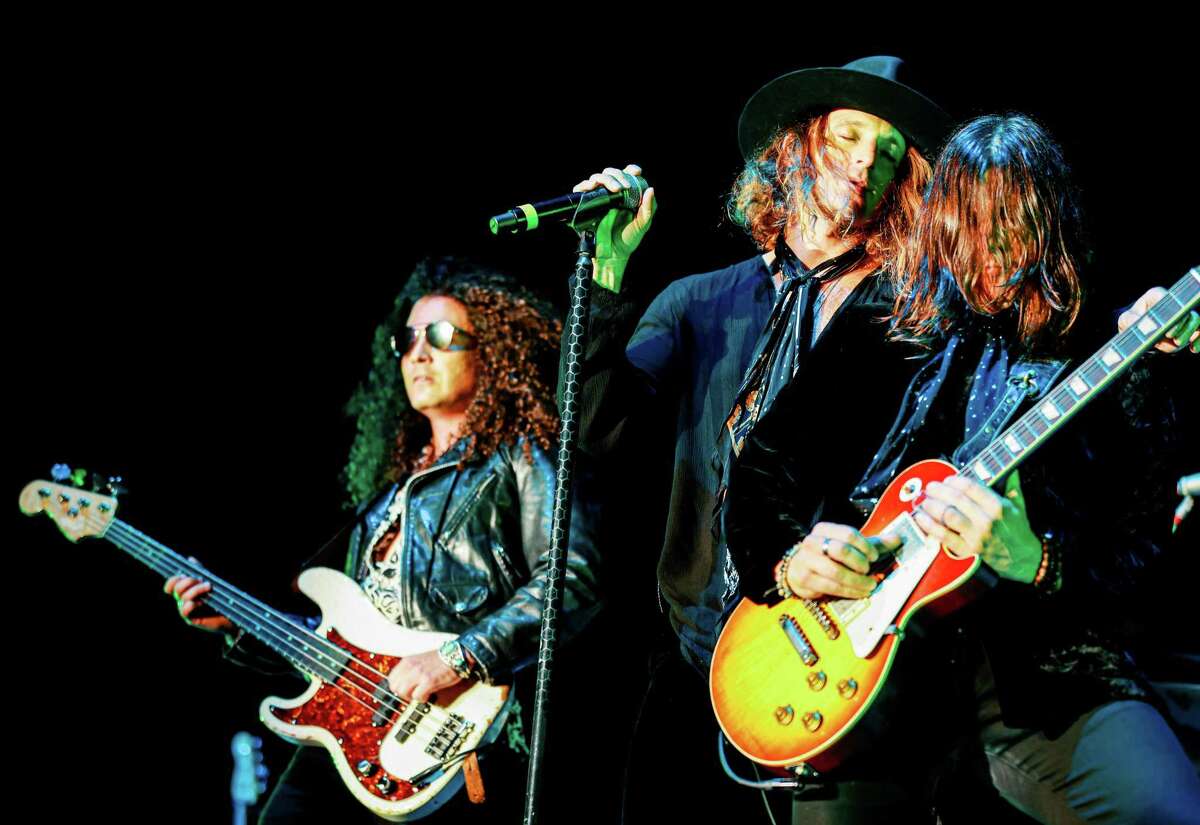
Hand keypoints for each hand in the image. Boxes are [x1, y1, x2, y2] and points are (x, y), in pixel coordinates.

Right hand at [163, 557, 234, 633]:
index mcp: (186, 591)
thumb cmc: (221, 598)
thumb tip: (190, 559)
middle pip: (177, 588)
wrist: (232, 615)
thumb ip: (200, 571)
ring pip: (182, 597)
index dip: (173, 580)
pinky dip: (191, 604)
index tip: (183, 575)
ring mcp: (186, 610)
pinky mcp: (192, 619)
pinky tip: (202, 602)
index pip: (171, 585)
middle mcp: (183, 600)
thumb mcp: (210, 582)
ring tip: (209, 588)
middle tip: (205, 581)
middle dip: (189, 582)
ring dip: (196, 590)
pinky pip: (184, 610)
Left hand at [386, 650, 463, 703]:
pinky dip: (422, 699)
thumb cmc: (441, 658)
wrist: (456, 654)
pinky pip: (417, 696)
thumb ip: (410, 669)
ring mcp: (419, 674)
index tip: (404, 690)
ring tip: (420, 694)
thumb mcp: (419, 659)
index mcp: (407, 661)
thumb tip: (403, 682)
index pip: (391, 679)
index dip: (397, 687)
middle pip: (394, 687)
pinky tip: (428, 695)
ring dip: (411, 697)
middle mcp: (411, 667)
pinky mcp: (429, 681)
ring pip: (402, 692)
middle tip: (412, 694)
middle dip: (402, 694)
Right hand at [572, 164, 655, 292]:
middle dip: (618, 175)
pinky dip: (585, 185)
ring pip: (597, 178)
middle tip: (625, 187)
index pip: (626, 175)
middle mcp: (611, 194)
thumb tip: (650, 189)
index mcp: (625, 195)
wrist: (613, 254)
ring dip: (606, 179)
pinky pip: (581, 189)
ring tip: (615, 190)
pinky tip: (592, 187)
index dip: (630, 170)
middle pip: (611, 173)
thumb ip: (648, 208)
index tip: (636, 172)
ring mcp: (598, 199)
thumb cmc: (628, 239)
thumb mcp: (643, 224)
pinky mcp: (585, 205)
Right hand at [780, 522, 900, 599]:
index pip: (848, 534)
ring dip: (857, 581)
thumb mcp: (849, 547)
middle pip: (840, 550)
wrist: (799, 570)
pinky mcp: (804, 580)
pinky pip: (831, 587)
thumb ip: (873, 544)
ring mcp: (806, 561)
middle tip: (869, 571)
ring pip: (836, 571)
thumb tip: (898, 538)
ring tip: (870, 585)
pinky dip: (849, 592)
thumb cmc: (829, 556)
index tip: (874, 557)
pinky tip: (860, 593)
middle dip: (859, 563)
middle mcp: (812, 542)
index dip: (865, 546)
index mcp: (824, 530)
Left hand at [914, 472, 1041, 582]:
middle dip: (939, 491)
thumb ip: (1012, 485)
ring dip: (932, 506)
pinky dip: (930, 526)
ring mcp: (976, 535)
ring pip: (947, 516)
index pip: (971, 487)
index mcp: (998, 506)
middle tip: (930, 487)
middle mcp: (987, 520)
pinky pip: (944, 536)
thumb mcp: (1019, 505)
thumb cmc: (1019, 530)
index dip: (955, 480)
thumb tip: (1010, 468)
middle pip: (956, 499)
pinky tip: (921, 518)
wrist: (1024, 558)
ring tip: (924, 501)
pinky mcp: (968, 550)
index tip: (947, 479)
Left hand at [1118, 286, 1198, 353]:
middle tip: (1173, 339)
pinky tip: (1194, 348)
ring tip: (1176, 344)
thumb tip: (1141, 324)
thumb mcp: (1126, 320)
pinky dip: (1199, 340)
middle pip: (1186, 312)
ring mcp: (1182, 316)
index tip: (1168, 330)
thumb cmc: (1131, 323)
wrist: (1136, 334)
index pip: (1169, 299)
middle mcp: (1173, 304)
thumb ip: (1130, 320)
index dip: (1172, 313)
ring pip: (1195, 322)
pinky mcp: (1188, 328)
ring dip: (1187, 335)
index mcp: (1157, 296)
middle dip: (1182, 328)